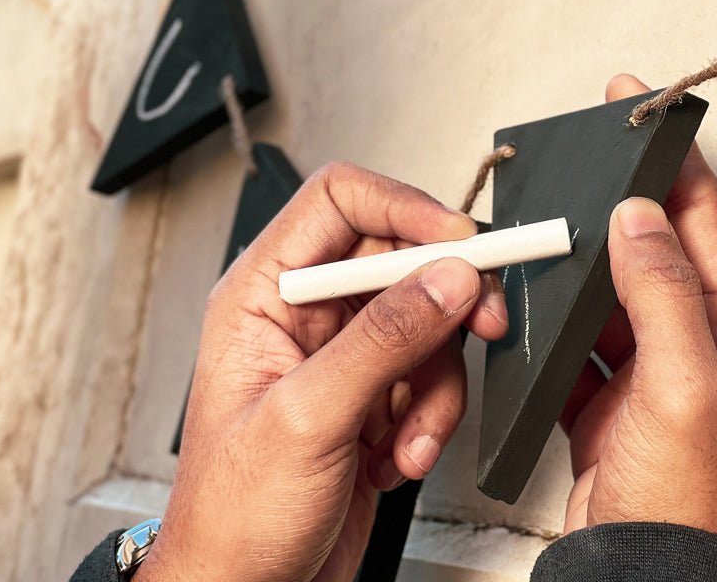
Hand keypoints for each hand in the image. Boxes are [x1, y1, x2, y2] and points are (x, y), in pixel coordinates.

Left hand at [135, 162, 507, 581]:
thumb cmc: (233, 514)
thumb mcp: (308, 418)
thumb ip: (382, 339)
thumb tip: (445, 278)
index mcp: (264, 292)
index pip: (340, 202)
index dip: (404, 206)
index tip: (458, 238)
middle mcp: (306, 312)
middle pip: (398, 257)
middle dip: (444, 296)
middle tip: (483, 321)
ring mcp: (344, 352)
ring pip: (426, 318)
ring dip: (436, 380)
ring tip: (411, 434)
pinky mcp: (374, 390)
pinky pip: (431, 371)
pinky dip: (432, 415)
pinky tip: (397, 455)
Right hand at [559, 74, 716, 554]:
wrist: (642, 571)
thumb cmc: (686, 499)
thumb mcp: (686, 387)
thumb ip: (663, 294)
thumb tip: (640, 219)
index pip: (701, 217)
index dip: (669, 156)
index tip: (637, 108)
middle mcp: (698, 339)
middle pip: (654, 243)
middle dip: (617, 201)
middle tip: (583, 164)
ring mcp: (652, 364)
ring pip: (611, 286)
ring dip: (582, 262)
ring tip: (554, 235)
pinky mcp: (611, 389)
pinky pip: (582, 333)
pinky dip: (559, 317)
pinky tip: (542, 308)